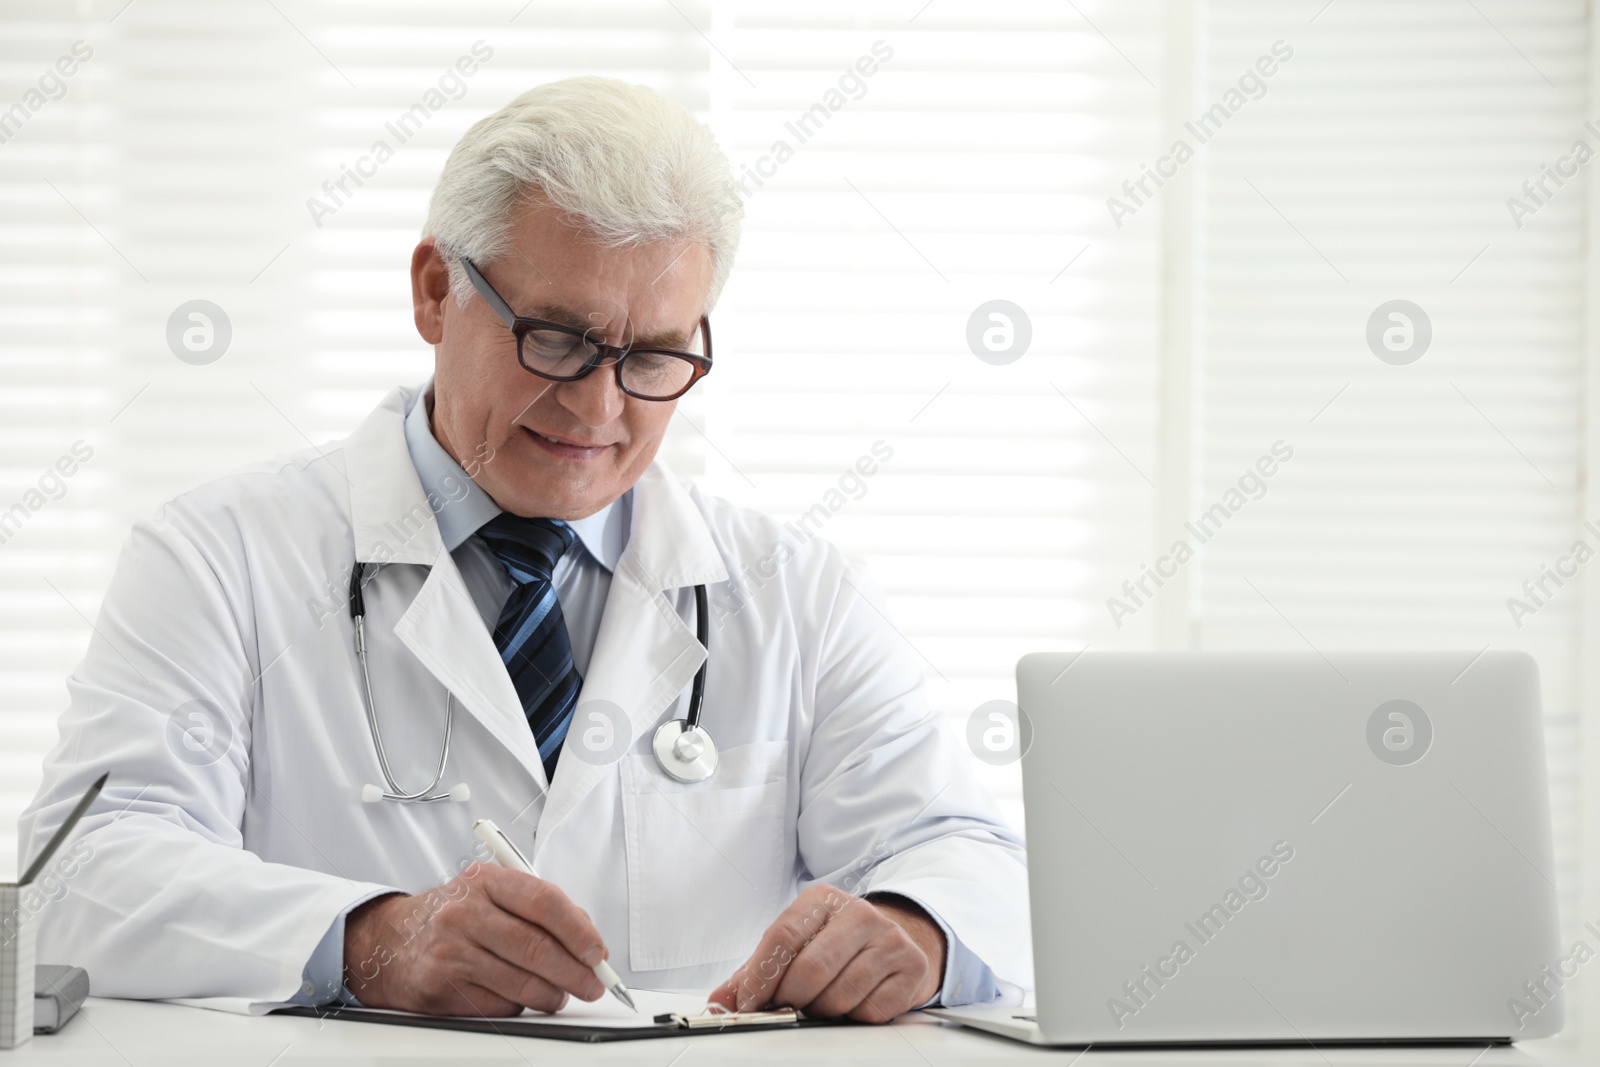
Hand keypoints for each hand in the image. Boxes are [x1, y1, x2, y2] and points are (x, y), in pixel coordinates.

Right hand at [342, 863, 609, 1015]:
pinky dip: (518, 1006)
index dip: (579, 931)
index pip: (545, 902)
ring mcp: (450, 952)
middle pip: (536, 948)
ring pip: (521, 984)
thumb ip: (538, 908)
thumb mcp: (491, 894)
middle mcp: (465, 913)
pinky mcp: (440, 988)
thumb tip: (586, 939)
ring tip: (559, 995)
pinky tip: (518, 998)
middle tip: (593, 985)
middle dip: (575, 973)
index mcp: (485, 881)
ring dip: (552, 996)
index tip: (598, 952)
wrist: (389, 940)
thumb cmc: (453, 916)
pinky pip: (498, 1006)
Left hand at [707, 885, 946, 1022]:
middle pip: (810, 969)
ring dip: (820, 1012)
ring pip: (839, 995)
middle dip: (789, 1000)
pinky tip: (851, 1003)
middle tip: (784, 1009)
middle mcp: (859, 913)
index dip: (759, 976)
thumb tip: (720, 1002)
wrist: (896, 936)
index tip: (748, 1004)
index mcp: (823, 900)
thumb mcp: (797, 943)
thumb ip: (756, 970)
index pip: (783, 936)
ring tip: (819, 1003)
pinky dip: (852, 1017)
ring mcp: (890, 940)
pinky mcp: (910, 969)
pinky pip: (869, 1011)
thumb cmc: (837, 942)